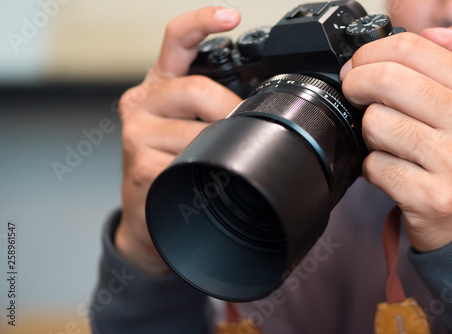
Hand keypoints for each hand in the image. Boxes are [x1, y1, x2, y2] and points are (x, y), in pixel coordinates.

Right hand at [115, 7, 242, 274]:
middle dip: (231, 112)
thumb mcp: (189, 128)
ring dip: (223, 147)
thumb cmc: (174, 168)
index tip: (231, 16)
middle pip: (197, 88)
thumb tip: (257, 107)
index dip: (203, 21)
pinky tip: (205, 180)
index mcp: (159, 86)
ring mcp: (136, 132)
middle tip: (243, 134)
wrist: (149, 218)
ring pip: (198, 128)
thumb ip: (211, 109)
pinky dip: (210, 170)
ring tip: (221, 164)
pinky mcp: (140, 163)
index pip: (176, 39)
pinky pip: (191, 159)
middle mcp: (142, 102)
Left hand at [340, 23, 451, 251]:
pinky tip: (392, 171)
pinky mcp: (430, 196)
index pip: (412, 48)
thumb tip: (435, 32)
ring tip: (387, 143)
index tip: (358, 66)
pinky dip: (373, 169)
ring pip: (376, 124)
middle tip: (355, 94)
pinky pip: (374, 166)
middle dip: (356, 84)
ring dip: (369, 134)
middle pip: (387, 80)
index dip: (371, 53)